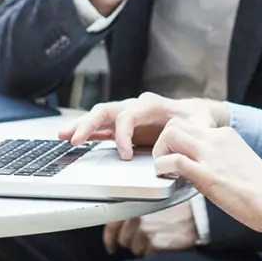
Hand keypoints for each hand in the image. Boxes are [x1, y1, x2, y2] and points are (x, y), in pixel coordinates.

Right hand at [60, 93, 230, 157]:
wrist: (197, 116)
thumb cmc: (197, 121)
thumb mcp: (198, 127)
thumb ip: (192, 136)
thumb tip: (183, 148)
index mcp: (152, 105)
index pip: (129, 114)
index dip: (123, 135)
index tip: (125, 156)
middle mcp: (137, 107)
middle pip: (108, 110)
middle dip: (89, 123)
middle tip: (74, 139)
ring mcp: (128, 116)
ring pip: (100, 115)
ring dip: (82, 125)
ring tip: (63, 135)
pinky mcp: (124, 127)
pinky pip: (102, 127)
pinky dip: (87, 132)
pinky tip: (72, 138)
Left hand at [103, 202, 197, 256]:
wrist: (199, 215)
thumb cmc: (181, 206)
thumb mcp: (158, 199)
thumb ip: (139, 205)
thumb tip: (123, 222)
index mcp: (138, 202)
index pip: (113, 223)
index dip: (110, 237)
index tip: (111, 245)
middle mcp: (139, 217)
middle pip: (124, 239)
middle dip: (133, 239)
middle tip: (149, 234)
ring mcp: (146, 232)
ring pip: (135, 249)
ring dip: (144, 246)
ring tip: (159, 236)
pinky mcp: (154, 246)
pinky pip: (146, 255)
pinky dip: (154, 252)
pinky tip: (164, 243)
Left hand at [153, 123, 261, 233]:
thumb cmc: (260, 189)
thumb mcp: (238, 160)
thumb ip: (220, 157)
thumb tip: (201, 167)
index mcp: (225, 134)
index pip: (191, 124)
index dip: (178, 140)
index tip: (177, 156)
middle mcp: (216, 138)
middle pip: (176, 123)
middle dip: (163, 141)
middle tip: (165, 161)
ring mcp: (211, 154)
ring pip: (170, 133)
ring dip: (160, 151)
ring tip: (165, 170)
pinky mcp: (206, 174)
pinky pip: (174, 161)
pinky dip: (162, 168)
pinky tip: (167, 179)